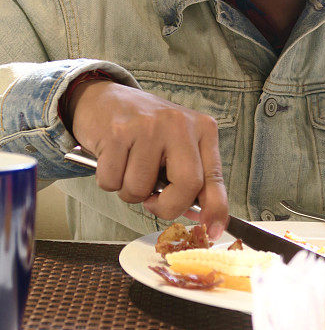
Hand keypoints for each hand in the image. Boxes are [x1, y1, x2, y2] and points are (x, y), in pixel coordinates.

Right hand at [68, 81, 227, 237]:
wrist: (104, 98)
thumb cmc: (144, 130)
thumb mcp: (178, 145)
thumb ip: (191, 176)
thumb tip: (204, 218)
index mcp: (202, 129)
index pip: (214, 177)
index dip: (216, 209)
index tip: (213, 231)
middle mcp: (179, 124)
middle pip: (187, 186)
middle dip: (167, 207)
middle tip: (153, 201)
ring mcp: (148, 127)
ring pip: (142, 189)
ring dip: (130, 192)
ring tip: (128, 167)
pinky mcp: (117, 132)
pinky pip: (112, 181)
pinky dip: (108, 181)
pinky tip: (112, 158)